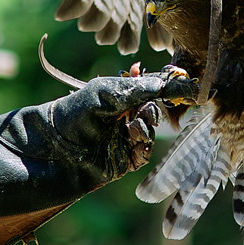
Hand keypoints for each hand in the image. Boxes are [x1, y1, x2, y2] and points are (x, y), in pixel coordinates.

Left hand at [52, 72, 197, 146]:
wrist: (53, 149)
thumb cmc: (74, 114)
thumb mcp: (108, 93)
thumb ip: (141, 88)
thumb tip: (172, 83)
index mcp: (118, 95)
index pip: (151, 89)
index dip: (170, 89)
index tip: (190, 88)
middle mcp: (123, 116)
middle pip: (155, 110)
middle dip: (155, 108)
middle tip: (145, 109)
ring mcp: (124, 139)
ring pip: (152, 131)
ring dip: (147, 125)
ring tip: (132, 124)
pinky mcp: (123, 161)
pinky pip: (145, 152)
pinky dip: (144, 143)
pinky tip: (133, 137)